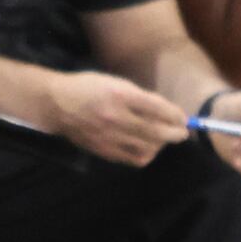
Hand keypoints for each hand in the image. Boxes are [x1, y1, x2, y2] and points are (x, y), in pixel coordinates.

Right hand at [45, 72, 189, 165]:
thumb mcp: (115, 82)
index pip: (157, 108)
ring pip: (147, 148)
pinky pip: (133, 159)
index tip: (183, 118)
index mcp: (119, 94)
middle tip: (182, 133)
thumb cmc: (88, 88)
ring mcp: (109, 136)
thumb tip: (166, 112)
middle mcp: (115, 116)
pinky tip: (147, 147)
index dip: (175, 115)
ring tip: (162, 139)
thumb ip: (140, 97)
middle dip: (175, 133)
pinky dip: (145, 154)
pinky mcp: (104, 150)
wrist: (56, 104)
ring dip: (161, 145)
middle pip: (156, 131)